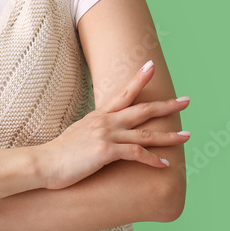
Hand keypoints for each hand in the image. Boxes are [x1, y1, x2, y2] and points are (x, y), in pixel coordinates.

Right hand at [37, 59, 190, 189]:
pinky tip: (165, 164)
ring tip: (186, 135)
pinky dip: (152, 159)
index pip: (124, 93)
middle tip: (187, 100)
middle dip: (167, 105)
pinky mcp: (105, 151)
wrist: (42, 164)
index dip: (139, 79)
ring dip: (169, 135)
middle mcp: (106, 122)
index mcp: (100, 116)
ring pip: (145, 134)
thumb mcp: (78, 134)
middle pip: (143, 110)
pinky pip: (136, 154)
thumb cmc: (58, 154)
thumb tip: (101, 132)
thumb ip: (93, 130)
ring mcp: (107, 135)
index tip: (152, 66)